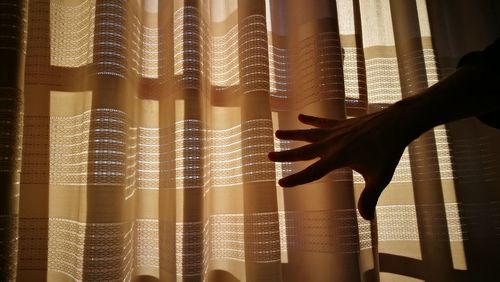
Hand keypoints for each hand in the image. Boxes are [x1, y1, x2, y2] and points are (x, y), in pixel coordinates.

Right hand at [269, 108, 413, 219]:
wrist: (396, 123)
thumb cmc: (388, 151)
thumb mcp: (380, 177)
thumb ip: (370, 197)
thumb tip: (367, 218)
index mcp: (339, 157)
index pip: (313, 171)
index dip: (296, 179)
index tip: (280, 183)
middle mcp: (333, 143)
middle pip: (304, 151)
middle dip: (286, 155)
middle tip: (268, 155)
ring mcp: (336, 132)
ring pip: (309, 134)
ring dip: (293, 134)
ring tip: (277, 133)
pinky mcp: (342, 124)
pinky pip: (323, 122)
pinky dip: (312, 120)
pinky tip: (301, 117)